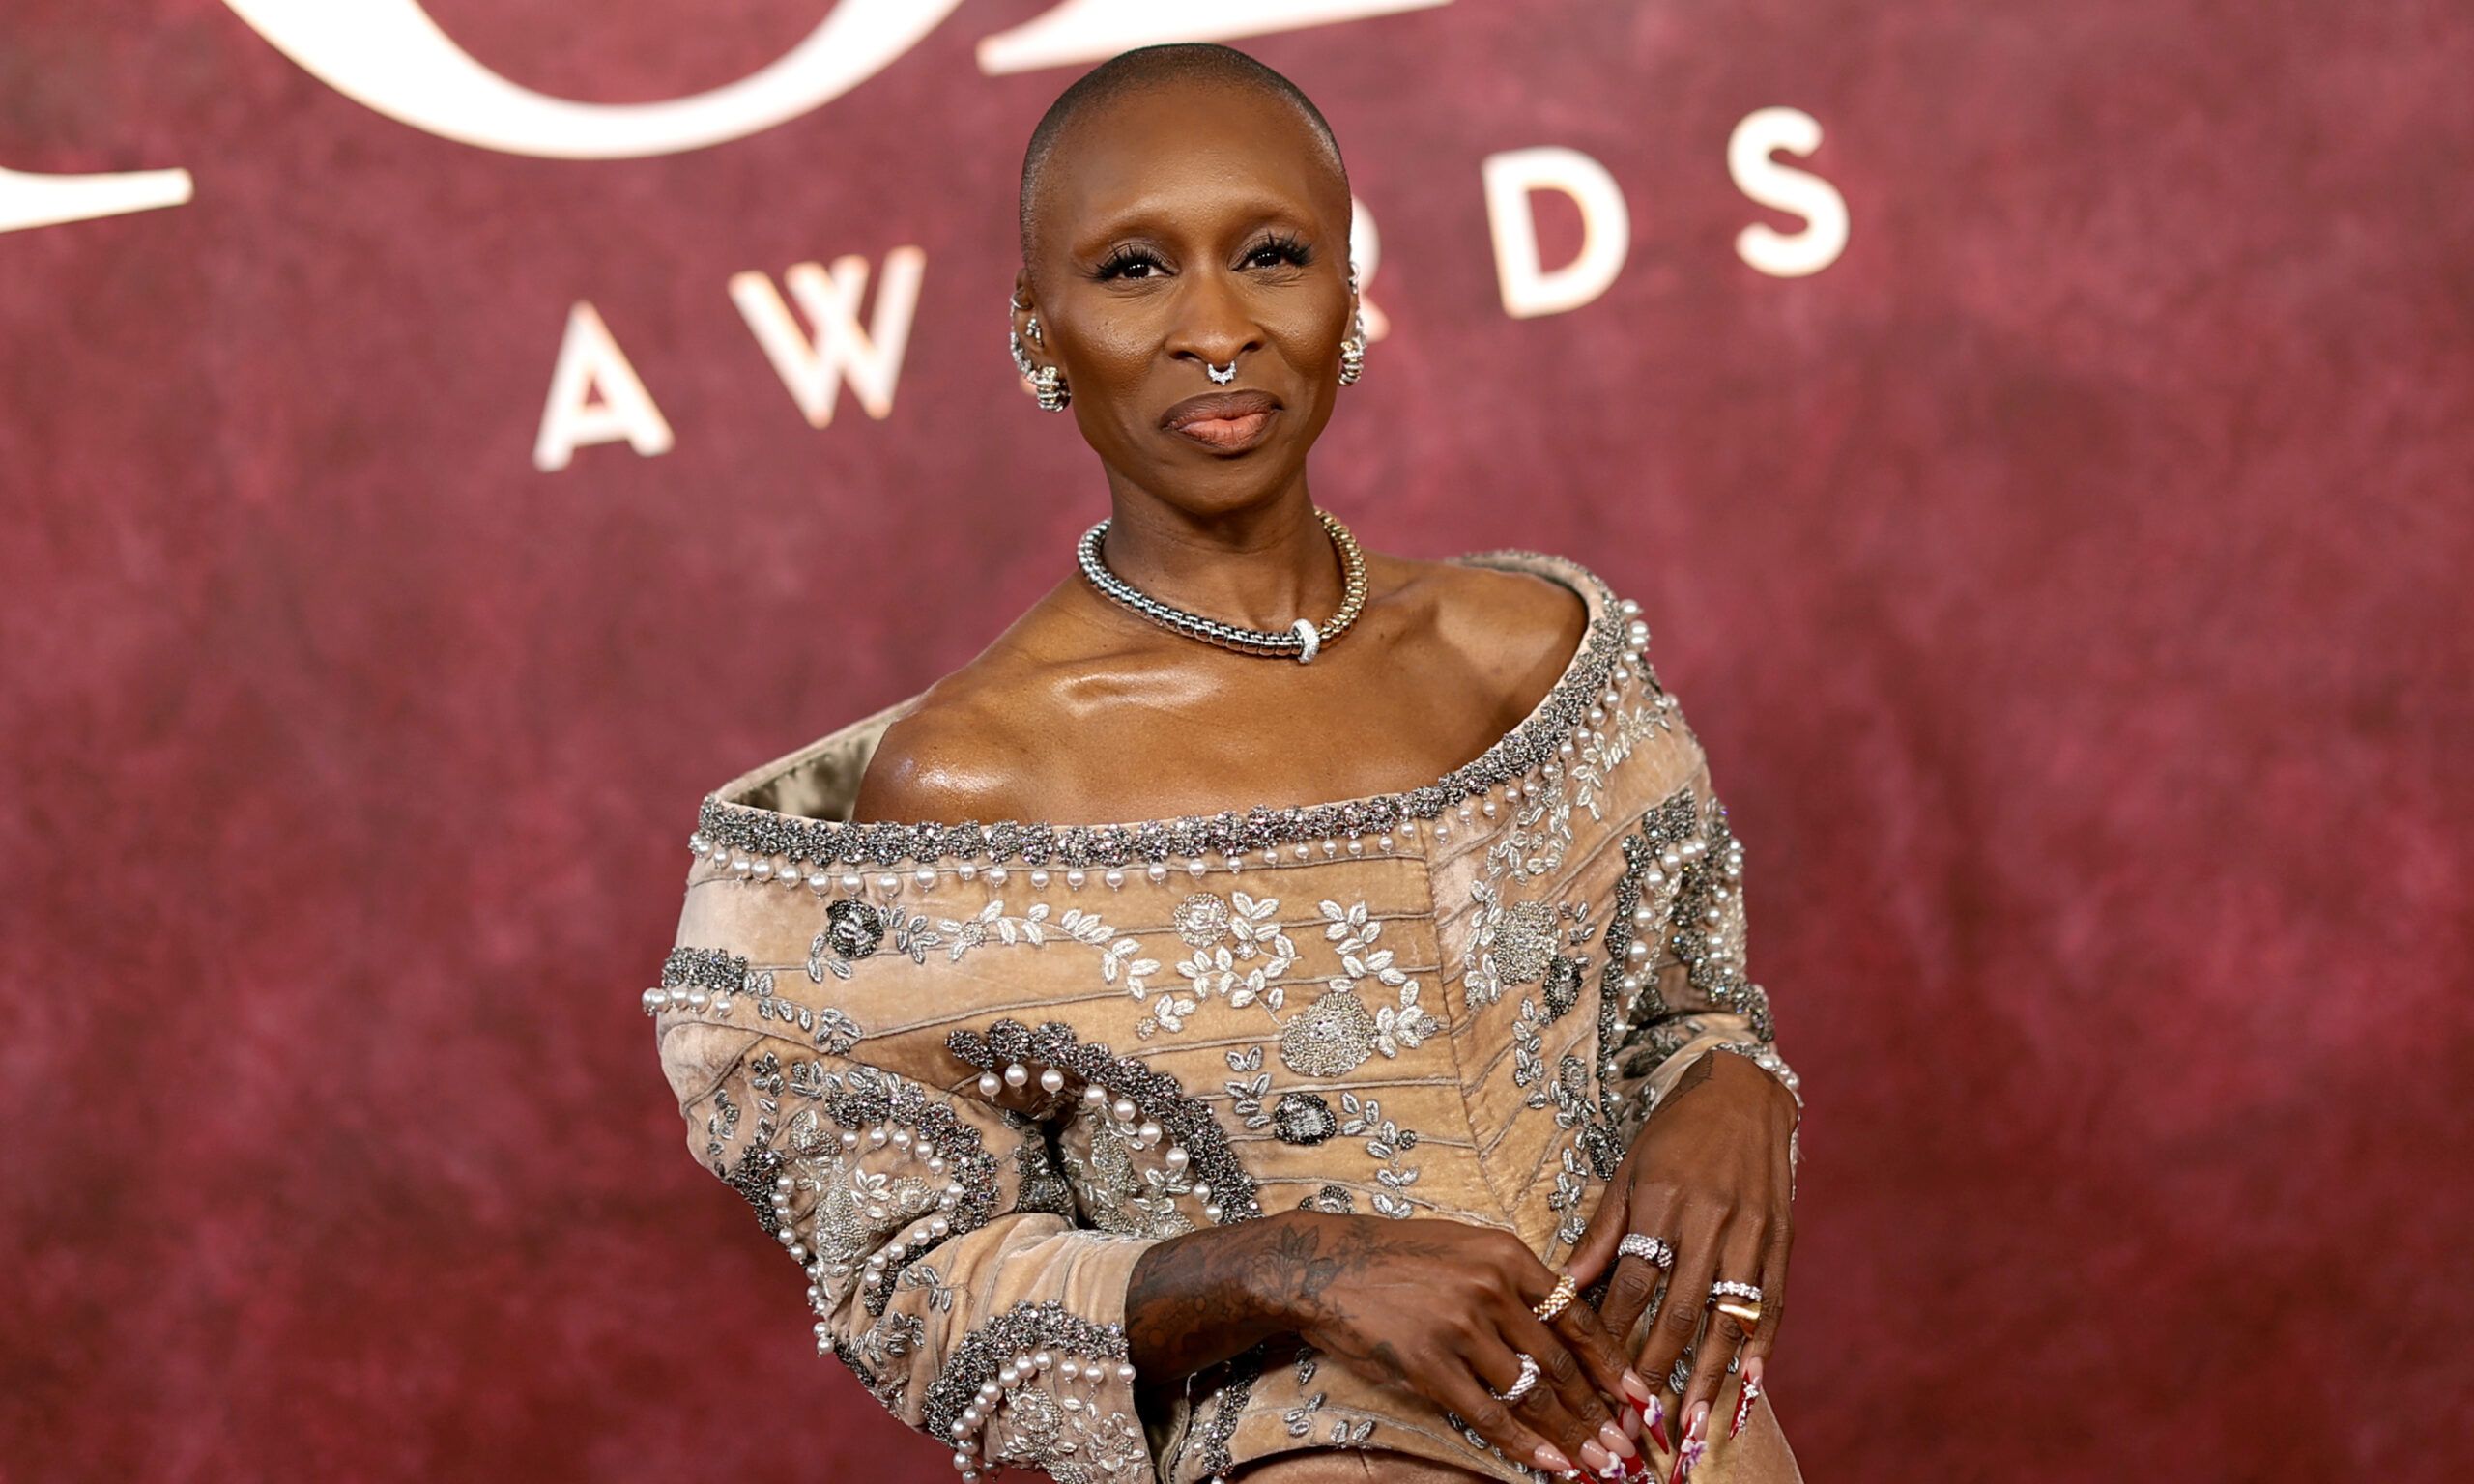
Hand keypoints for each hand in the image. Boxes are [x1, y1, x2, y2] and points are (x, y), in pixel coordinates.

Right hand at [1261, 1211, 1655, 1478]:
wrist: (1326, 1264)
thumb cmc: (1397, 1258)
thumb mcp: (1466, 1249)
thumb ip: (1514, 1283)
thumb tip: (1563, 1331)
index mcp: (1507, 1255)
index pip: (1578, 1316)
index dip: (1613, 1363)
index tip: (1639, 1395)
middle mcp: (1491, 1288)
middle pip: (1562, 1362)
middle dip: (1600, 1411)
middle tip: (1629, 1444)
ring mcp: (1460, 1327)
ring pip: (1532, 1394)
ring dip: (1572, 1435)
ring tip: (1601, 1464)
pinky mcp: (1429, 1365)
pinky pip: (1489, 1415)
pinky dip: (1525, 1445)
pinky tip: (1552, 1465)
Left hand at [1567, 1050, 1798, 1477]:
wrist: (1743, 1090)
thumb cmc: (1674, 1132)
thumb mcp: (1628, 1171)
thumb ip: (1601, 1232)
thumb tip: (1566, 1286)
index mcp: (1658, 1200)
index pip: (1631, 1282)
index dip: (1613, 1334)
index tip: (1596, 1377)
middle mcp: (1706, 1218)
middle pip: (1677, 1309)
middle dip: (1656, 1369)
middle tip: (1638, 1419)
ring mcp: (1749, 1229)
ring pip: (1725, 1315)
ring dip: (1709, 1375)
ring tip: (1694, 1421)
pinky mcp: (1780, 1236)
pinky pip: (1770, 1300)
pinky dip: (1760, 1345)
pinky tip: (1749, 1383)